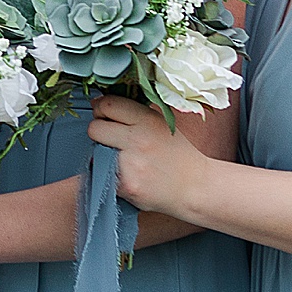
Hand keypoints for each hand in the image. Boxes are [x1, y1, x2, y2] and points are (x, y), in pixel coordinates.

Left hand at [87, 93, 206, 216]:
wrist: (196, 188)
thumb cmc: (178, 154)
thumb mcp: (161, 122)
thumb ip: (134, 112)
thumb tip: (99, 103)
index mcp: (147, 119)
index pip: (108, 105)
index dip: (101, 109)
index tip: (103, 115)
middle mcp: (138, 139)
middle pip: (95, 128)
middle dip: (98, 132)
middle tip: (109, 138)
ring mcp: (132, 164)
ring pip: (96, 153)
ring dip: (102, 155)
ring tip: (122, 158)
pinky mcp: (128, 186)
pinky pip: (103, 175)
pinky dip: (110, 175)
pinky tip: (127, 174)